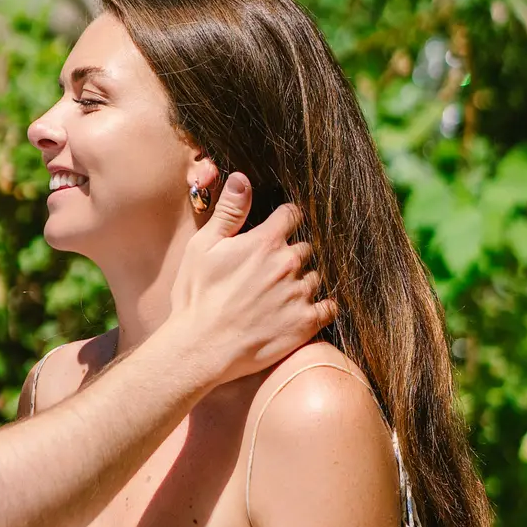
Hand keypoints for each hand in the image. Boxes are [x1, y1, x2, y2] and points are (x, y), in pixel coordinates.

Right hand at [169, 173, 334, 389]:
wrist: (202, 347)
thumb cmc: (197, 296)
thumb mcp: (203, 248)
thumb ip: (229, 212)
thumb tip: (242, 178)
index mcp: (265, 242)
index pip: (292, 214)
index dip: (285, 219)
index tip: (279, 228)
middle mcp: (288, 265)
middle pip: (305, 247)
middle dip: (291, 253)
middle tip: (272, 269)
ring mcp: (300, 295)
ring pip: (315, 276)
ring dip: (303, 280)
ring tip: (281, 294)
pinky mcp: (306, 323)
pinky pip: (329, 307)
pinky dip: (322, 306)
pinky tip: (306, 308)